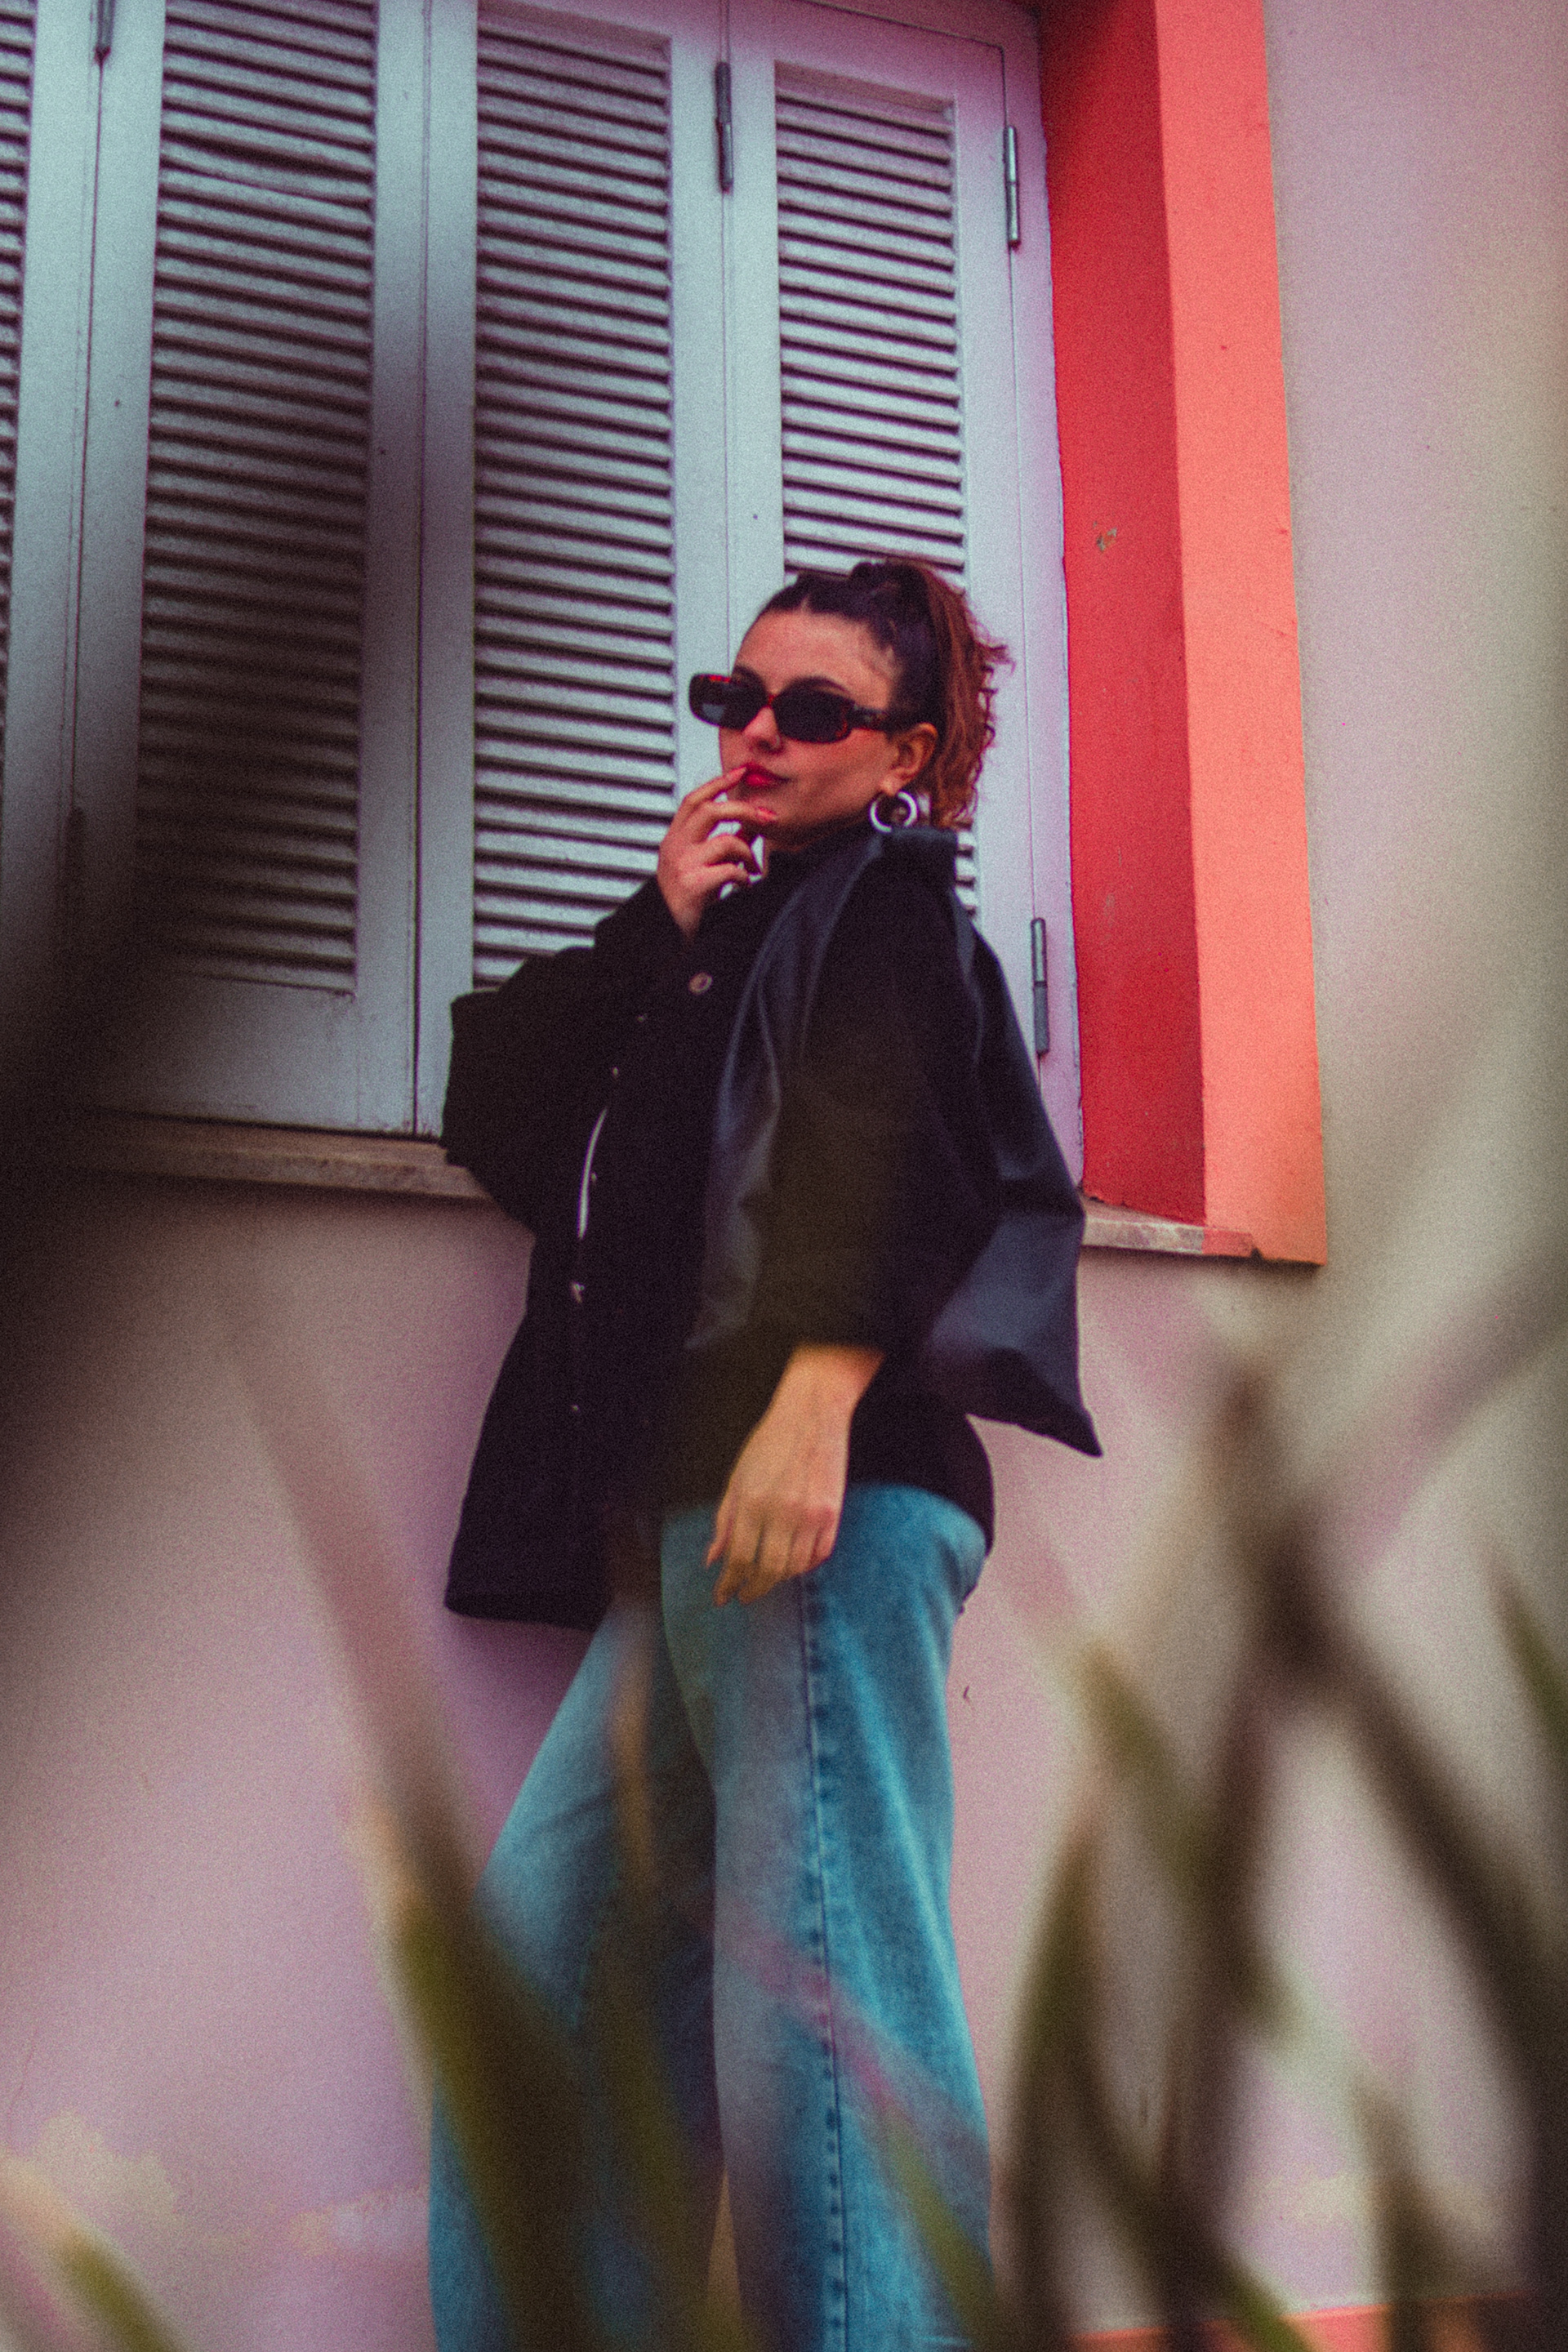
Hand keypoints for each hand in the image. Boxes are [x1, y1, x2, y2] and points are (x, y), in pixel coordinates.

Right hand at [657, 771, 771, 940]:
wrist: (665, 932)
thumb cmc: (685, 900)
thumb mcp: (700, 864)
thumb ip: (722, 843)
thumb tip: (750, 825)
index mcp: (674, 839)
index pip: (694, 800)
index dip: (717, 783)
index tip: (739, 772)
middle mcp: (675, 847)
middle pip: (711, 810)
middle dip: (744, 809)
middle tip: (766, 818)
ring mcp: (682, 864)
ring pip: (726, 841)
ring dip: (747, 853)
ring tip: (751, 867)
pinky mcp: (693, 884)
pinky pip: (730, 869)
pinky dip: (745, 876)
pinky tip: (744, 885)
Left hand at [708, 1344, 883, 1604]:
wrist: (812, 1414)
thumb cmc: (768, 1444)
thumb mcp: (737, 1478)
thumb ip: (724, 1521)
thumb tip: (713, 1560)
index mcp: (752, 1502)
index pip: (739, 1558)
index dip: (728, 1583)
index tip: (722, 1596)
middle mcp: (782, 1511)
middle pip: (768, 1570)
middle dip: (753, 1589)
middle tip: (745, 1596)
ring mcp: (812, 1514)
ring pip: (795, 1567)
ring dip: (778, 1580)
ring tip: (766, 1579)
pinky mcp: (833, 1512)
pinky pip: (820, 1554)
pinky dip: (805, 1566)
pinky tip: (794, 1565)